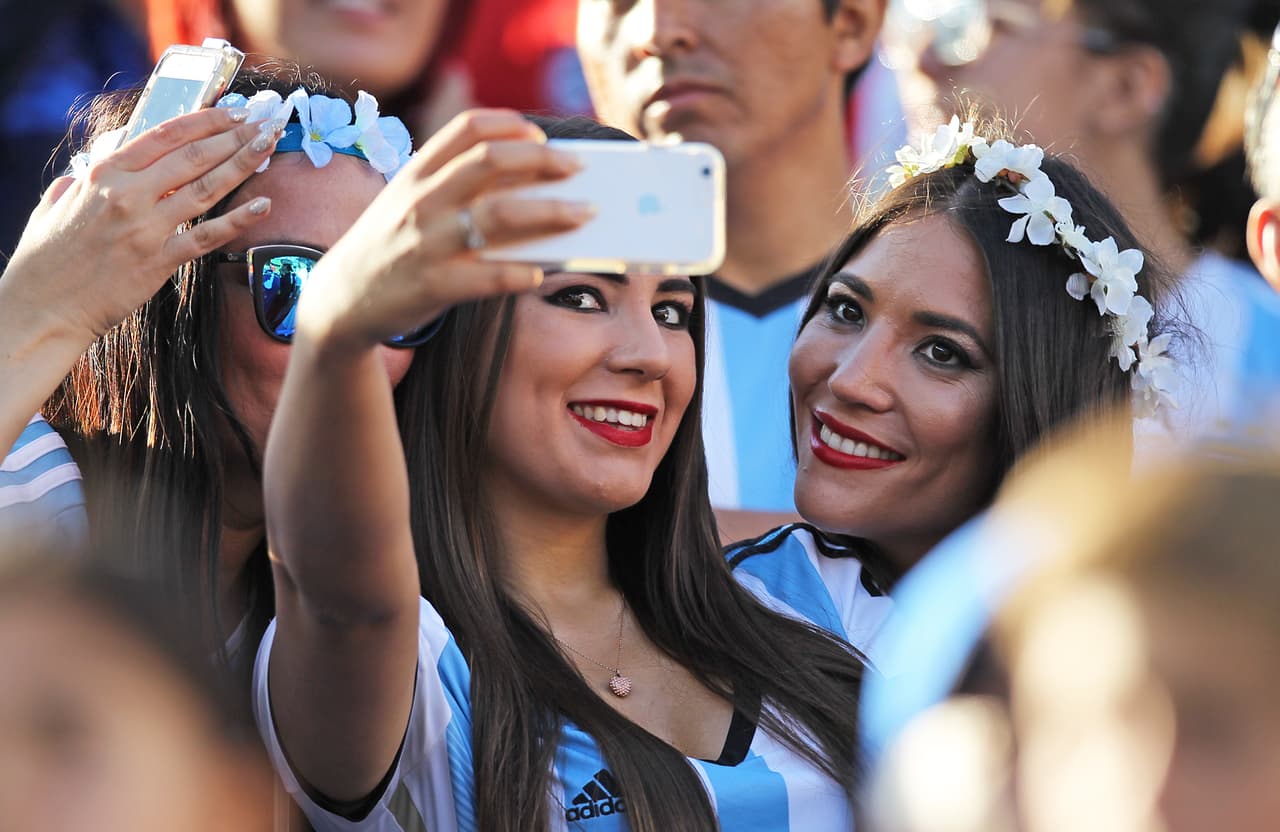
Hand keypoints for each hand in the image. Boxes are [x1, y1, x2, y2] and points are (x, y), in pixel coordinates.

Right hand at [1, 105, 284, 344]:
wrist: (43, 307)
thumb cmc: (47, 257)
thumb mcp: (57, 202)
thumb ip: (84, 176)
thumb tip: (103, 158)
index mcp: (103, 173)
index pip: (165, 134)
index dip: (206, 120)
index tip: (234, 112)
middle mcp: (127, 194)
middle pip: (194, 155)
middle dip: (235, 135)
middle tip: (266, 122)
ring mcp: (146, 227)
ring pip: (207, 187)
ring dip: (244, 163)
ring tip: (270, 145)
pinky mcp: (159, 261)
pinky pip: (207, 236)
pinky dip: (239, 220)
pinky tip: (264, 205)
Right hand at [295, 109, 595, 348]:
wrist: (342, 298)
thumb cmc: (393, 245)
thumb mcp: (412, 204)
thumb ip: (459, 190)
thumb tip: (535, 186)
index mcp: (417, 172)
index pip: (467, 129)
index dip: (510, 124)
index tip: (541, 133)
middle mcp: (422, 200)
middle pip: (491, 162)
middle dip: (543, 160)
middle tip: (579, 168)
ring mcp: (426, 242)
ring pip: (499, 215)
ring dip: (550, 212)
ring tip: (583, 215)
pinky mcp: (432, 286)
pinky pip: (489, 276)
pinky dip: (521, 273)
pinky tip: (541, 273)